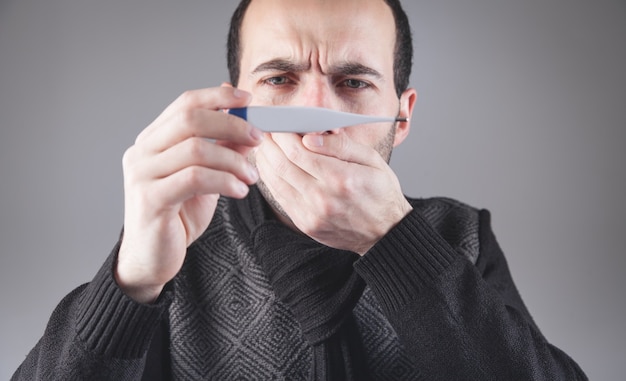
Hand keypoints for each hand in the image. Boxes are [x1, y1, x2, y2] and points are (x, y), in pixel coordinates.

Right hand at [116, 87, 262, 302]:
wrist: (152, 259)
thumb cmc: (177, 217)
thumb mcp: (206, 178)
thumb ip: (222, 151)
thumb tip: (246, 124)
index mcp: (153, 140)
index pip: (185, 103)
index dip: (217, 96)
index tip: (247, 99)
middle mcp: (142, 152)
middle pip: (189, 119)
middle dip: (231, 124)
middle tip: (258, 137)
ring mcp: (142, 175)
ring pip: (195, 149)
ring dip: (233, 160)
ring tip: (251, 176)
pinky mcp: (150, 199)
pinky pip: (194, 178)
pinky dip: (224, 180)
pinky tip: (240, 190)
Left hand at [255, 132, 411, 254]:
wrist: (385, 231)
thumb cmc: (381, 192)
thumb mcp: (372, 160)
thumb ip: (341, 145)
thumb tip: (311, 136)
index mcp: (342, 178)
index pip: (298, 152)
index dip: (282, 136)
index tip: (278, 125)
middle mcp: (324, 198)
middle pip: (283, 165)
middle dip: (270, 145)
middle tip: (265, 133)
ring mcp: (312, 214)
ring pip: (276, 182)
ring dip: (266, 161)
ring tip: (265, 147)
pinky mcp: (306, 224)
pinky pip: (280, 198)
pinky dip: (272, 180)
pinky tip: (272, 168)